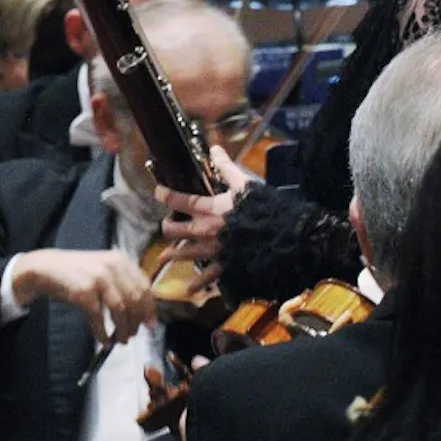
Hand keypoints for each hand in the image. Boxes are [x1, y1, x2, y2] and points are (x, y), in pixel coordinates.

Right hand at [10, 248, 154, 343]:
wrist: (48, 268)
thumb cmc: (79, 273)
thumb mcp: (104, 269)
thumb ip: (123, 284)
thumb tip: (143, 313)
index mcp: (121, 260)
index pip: (144, 286)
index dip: (149, 308)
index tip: (150, 324)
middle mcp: (113, 266)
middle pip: (135, 300)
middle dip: (136, 322)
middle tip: (132, 335)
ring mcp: (99, 278)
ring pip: (120, 310)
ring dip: (122, 330)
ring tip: (120, 340)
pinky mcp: (85, 292)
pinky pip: (100, 318)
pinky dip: (103, 333)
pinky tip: (104, 340)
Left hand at [154, 148, 252, 283]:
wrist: (282, 237)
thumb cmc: (263, 209)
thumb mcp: (244, 184)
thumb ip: (226, 168)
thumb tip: (214, 149)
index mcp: (211, 209)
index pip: (182, 201)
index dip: (167, 195)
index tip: (158, 192)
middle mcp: (207, 231)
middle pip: (177, 230)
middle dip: (168, 226)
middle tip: (166, 225)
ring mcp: (214, 251)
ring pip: (185, 253)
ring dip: (174, 254)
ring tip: (164, 256)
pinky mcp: (225, 266)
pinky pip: (207, 278)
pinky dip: (198, 284)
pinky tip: (189, 291)